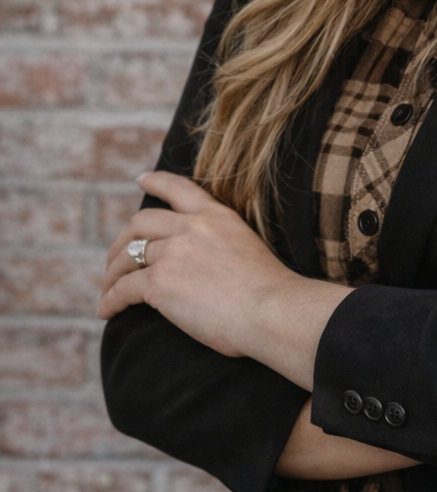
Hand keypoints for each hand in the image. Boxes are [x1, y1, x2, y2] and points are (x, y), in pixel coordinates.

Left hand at [99, 171, 313, 359]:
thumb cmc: (271, 295)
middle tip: (115, 260)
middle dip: (122, 241)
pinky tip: (107, 311)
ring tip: (109, 290)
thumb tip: (199, 265)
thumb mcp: (246, 249)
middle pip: (141, 224)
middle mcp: (193, 227)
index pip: (180, 189)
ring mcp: (174, 252)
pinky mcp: (160, 281)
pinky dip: (111, 300)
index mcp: (218, 216)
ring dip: (112, 274)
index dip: (156, 181)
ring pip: (127, 256)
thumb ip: (219, 245)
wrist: (273, 312)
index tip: (141, 179)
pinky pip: (124, 288)